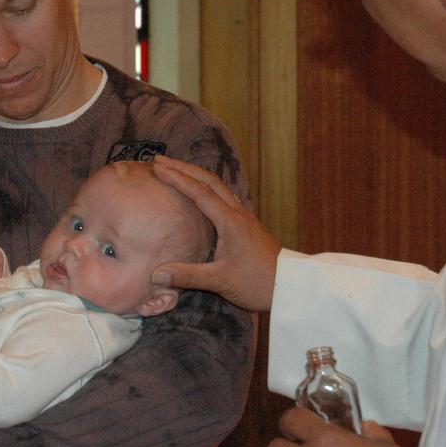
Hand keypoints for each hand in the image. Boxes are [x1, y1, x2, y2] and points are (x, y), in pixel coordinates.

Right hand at [150, 155, 281, 310]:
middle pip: (209, 180)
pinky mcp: (246, 224)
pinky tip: (197, 193)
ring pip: (217, 186)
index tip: (157, 168)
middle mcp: (237, 213)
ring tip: (174, 170)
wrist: (289, 286)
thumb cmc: (257, 283)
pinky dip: (205, 187)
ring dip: (195, 175)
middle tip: (159, 160)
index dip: (177, 179)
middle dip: (183, 168)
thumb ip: (187, 276)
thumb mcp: (220, 281)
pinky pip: (222, 196)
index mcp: (230, 222)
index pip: (199, 193)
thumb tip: (156, 274)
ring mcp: (244, 217)